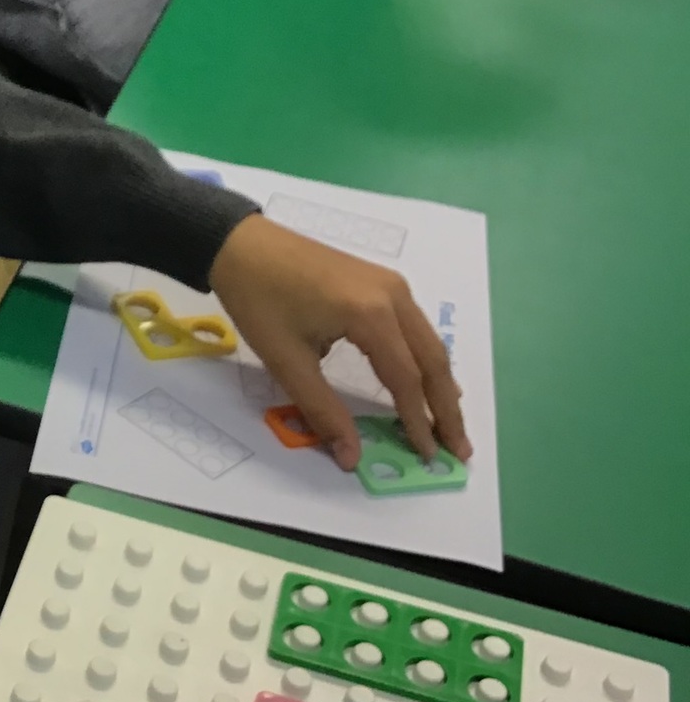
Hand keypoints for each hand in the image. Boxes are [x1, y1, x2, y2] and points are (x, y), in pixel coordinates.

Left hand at [208, 216, 469, 469]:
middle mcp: (393, 296)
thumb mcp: (286, 362)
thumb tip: (351, 456)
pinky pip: (415, 327)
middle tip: (459, 449)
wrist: (242, 245)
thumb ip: (323, 410)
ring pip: (428, 342)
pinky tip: (428, 381)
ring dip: (440, 385)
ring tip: (449, 423)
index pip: (406, 379)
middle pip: (432, 360)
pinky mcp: (382, 282)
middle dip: (446, 408)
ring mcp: (391, 285)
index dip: (418, 421)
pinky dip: (425, 360)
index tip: (429, 456)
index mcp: (371, 315)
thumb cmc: (259, 301)